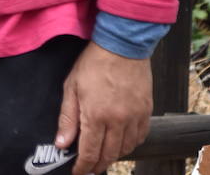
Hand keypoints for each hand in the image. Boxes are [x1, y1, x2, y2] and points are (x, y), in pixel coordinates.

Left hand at [55, 42, 151, 173]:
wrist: (122, 46)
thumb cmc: (93, 63)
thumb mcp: (71, 88)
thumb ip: (67, 119)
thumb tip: (62, 144)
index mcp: (96, 115)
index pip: (90, 152)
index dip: (82, 167)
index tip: (77, 172)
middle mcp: (118, 121)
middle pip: (109, 155)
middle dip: (97, 165)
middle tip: (88, 168)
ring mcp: (135, 118)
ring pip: (126, 149)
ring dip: (113, 156)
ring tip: (102, 156)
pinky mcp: (146, 112)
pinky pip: (140, 138)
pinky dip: (130, 145)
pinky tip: (121, 143)